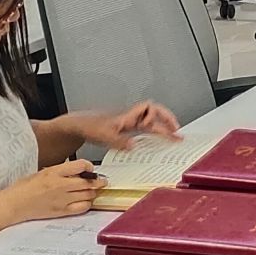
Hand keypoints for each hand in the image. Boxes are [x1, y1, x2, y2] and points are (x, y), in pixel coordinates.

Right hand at [0, 160, 102, 223]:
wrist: (14, 204)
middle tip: (101, 180)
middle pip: (89, 182)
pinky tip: (85, 201)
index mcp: (54, 172)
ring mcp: (62, 199)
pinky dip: (87, 204)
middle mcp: (60, 185)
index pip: (81, 165)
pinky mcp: (61, 211)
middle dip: (99, 181)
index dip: (89, 167)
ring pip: (88, 195)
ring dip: (94, 192)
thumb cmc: (24, 188)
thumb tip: (77, 171)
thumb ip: (60, 171)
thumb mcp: (42, 172)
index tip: (90, 169)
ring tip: (93, 190)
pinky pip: (82, 207)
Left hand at [65, 102, 181, 150]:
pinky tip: (154, 144)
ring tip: (172, 138)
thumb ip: (118, 141)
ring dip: (161, 129)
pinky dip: (151, 135)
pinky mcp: (125, 130)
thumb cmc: (88, 125)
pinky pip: (143, 131)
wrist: (77, 125)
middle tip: (178, 134)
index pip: (150, 109)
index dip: (162, 116)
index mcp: (128, 115)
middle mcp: (130, 117)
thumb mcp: (103, 135)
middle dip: (168, 123)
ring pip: (150, 123)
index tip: (170, 127)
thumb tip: (133, 145)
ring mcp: (128, 123)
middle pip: (154, 115)